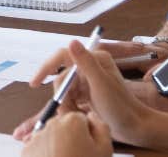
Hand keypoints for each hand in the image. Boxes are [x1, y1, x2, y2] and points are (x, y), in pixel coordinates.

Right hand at [14, 40, 167, 145]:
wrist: (133, 126)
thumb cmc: (120, 105)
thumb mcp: (101, 84)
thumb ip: (86, 62)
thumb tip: (72, 42)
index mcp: (95, 59)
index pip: (64, 56)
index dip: (47, 67)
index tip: (34, 83)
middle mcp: (90, 68)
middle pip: (62, 78)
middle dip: (62, 96)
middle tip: (67, 110)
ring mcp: (88, 82)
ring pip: (64, 91)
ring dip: (65, 105)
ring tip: (76, 115)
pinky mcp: (87, 95)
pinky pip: (69, 100)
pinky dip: (68, 108)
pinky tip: (74, 115)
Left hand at [21, 110, 111, 156]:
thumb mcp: (104, 150)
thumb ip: (101, 127)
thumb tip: (92, 117)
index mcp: (72, 120)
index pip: (82, 119)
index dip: (86, 135)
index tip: (86, 148)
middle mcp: (52, 124)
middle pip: (65, 126)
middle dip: (70, 139)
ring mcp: (36, 138)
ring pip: (51, 137)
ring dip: (56, 147)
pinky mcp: (26, 153)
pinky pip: (38, 149)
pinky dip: (44, 156)